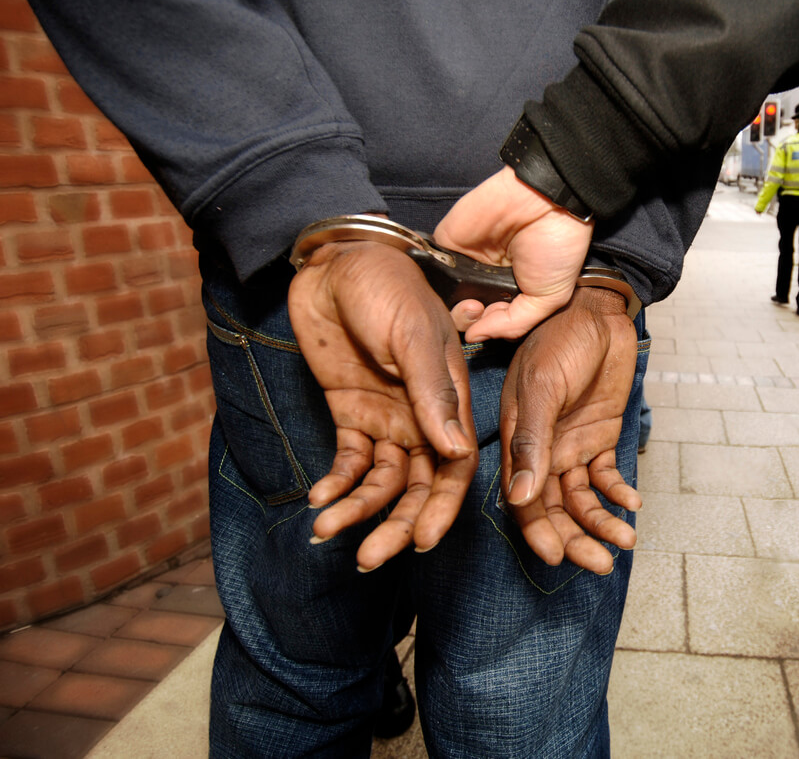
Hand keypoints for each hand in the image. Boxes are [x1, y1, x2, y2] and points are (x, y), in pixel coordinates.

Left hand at [288, 240, 477, 570]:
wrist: (333, 264)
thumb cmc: (385, 289)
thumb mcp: (411, 336)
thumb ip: (433, 394)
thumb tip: (456, 451)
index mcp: (450, 399)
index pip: (455, 466)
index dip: (441, 506)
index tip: (423, 541)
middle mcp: (423, 417)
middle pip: (418, 485)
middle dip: (397, 523)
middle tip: (370, 557)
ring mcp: (387, 417)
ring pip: (381, 481)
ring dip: (358, 510)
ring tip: (327, 532)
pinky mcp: (351, 414)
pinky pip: (348, 461)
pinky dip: (336, 484)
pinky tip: (318, 502)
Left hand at [434, 166, 593, 341]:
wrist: (545, 200)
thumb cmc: (557, 245)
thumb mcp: (549, 298)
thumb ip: (513, 324)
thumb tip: (476, 338)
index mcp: (512, 290)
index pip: (489, 320)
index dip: (488, 328)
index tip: (496, 322)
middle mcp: (486, 277)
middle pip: (463, 312)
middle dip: (469, 321)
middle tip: (481, 312)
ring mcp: (465, 260)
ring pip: (445, 296)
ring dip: (454, 307)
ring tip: (473, 303)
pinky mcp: (448, 242)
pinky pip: (433, 269)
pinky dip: (439, 281)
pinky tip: (456, 284)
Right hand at [501, 286, 641, 572]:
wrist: (600, 309)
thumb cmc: (561, 339)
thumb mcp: (542, 388)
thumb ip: (532, 443)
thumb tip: (521, 499)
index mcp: (518, 439)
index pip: (523, 498)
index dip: (538, 530)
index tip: (556, 557)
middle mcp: (542, 449)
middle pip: (555, 508)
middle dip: (576, 538)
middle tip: (601, 564)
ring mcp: (571, 445)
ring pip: (582, 499)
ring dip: (602, 522)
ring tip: (626, 540)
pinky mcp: (600, 437)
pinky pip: (606, 476)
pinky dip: (618, 493)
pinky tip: (632, 503)